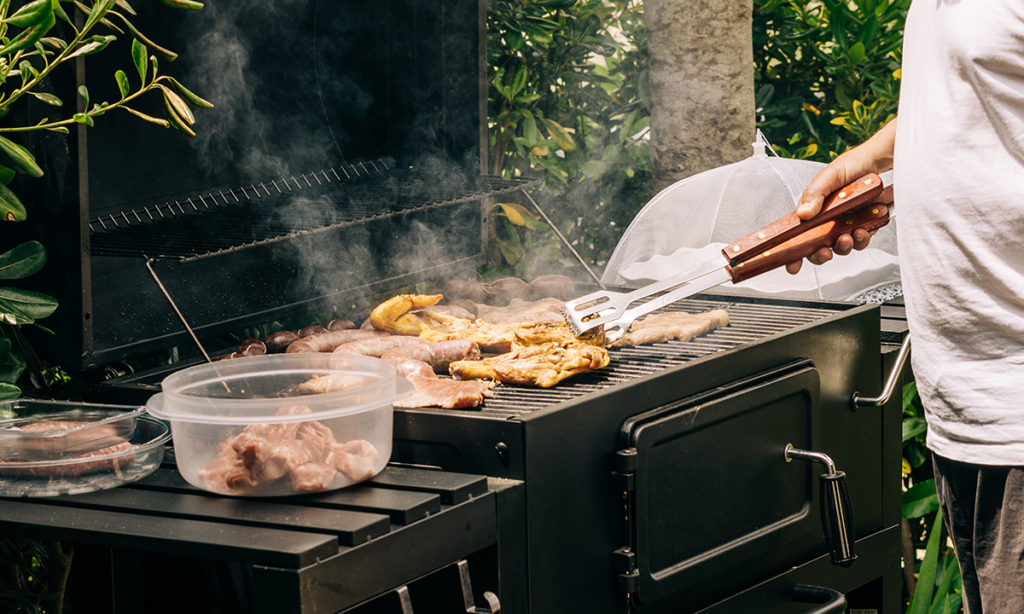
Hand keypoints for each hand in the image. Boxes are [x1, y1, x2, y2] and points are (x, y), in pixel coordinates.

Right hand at [786, 121, 896, 274]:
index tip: (792, 265)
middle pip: (818, 248)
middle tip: (824, 252)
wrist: (878, 162)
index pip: (798, 237)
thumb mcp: (828, 176)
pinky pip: (861, 240)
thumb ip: (814, 194)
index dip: (793, 254)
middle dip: (820, 255)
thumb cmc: (851, 166)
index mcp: (813, 212)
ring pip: (841, 247)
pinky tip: (863, 229)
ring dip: (843, 247)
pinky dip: (862, 239)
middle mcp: (828, 221)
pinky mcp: (864, 226)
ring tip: (848, 236)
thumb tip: (803, 214)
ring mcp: (846, 225)